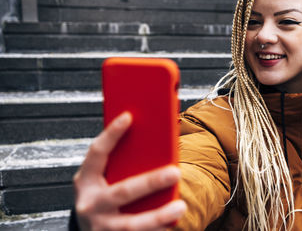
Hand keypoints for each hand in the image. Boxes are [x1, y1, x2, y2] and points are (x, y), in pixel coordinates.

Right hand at [73, 112, 186, 230]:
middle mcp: (89, 204)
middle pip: (122, 191)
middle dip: (150, 182)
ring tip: (180, 206)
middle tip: (175, 172)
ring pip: (131, 224)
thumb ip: (118, 164)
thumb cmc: (101, 196)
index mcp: (85, 181)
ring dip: (158, 216)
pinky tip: (172, 223)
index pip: (96, 153)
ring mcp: (100, 227)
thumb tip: (153, 144)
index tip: (128, 116)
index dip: (111, 134)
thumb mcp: (101, 179)